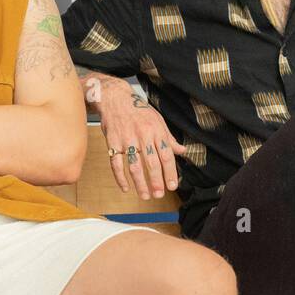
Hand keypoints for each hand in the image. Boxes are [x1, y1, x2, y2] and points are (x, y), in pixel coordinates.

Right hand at [91, 78, 185, 198]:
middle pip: (151, 163)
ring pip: (134, 166)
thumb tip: (182, 151)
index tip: (172, 186)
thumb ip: (169, 138)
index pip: (166, 155)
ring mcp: (126, 139)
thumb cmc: (138, 110)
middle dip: (156, 181)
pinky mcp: (112, 142)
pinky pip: (116, 163)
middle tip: (159, 194)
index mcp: (156, 131)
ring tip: (145, 195)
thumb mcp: (158, 120)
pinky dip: (120, 177)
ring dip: (140, 183)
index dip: (170, 172)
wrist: (115, 98)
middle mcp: (143, 136)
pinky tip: (126, 187)